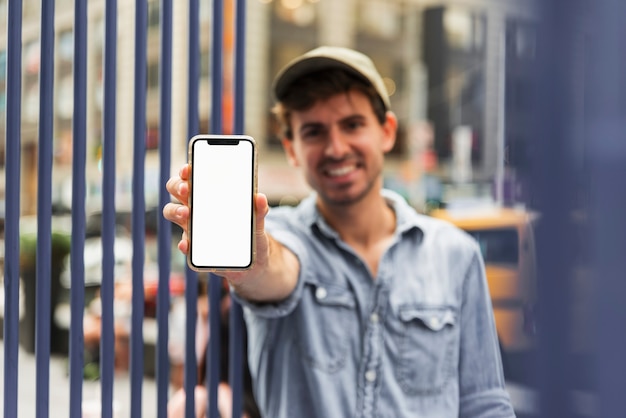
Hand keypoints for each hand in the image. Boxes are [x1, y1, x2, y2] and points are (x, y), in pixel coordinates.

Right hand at [163, 164, 295, 302]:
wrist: (253, 259)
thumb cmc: (250, 231)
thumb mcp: (257, 220)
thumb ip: (259, 210)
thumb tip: (260, 198)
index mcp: (209, 194)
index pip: (192, 176)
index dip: (187, 170)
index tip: (189, 168)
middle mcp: (196, 207)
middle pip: (176, 190)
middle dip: (178, 186)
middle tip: (187, 189)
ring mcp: (193, 227)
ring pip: (173, 213)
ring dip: (176, 211)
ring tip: (186, 213)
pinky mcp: (196, 248)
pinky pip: (185, 244)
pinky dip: (184, 244)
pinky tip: (187, 243)